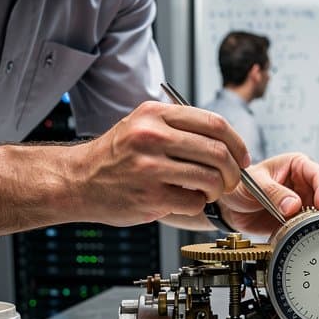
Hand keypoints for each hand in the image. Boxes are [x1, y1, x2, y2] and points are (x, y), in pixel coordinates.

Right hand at [72, 101, 248, 224]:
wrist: (77, 180)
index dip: (237, 143)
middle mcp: (152, 137)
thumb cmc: (114, 156)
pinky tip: (186, 200)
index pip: (214, 123)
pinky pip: (194, 201)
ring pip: (210, 178)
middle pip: (218, 152)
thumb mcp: (142, 125)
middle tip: (232, 180)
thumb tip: (226, 143)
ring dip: (217, 190)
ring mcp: (150, 167)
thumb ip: (179, 128)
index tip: (242, 156)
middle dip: (234, 171)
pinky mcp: (150, 196)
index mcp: (155, 114)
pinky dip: (198, 204)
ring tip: (208, 192)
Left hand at [219, 152, 318, 234]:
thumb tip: (294, 205)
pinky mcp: (303, 218)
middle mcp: (306, 182)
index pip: (317, 174)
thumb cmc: (242, 186)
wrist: (232, 207)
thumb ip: (274, 194)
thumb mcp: (255, 185)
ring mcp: (307, 200)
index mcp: (297, 165)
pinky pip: (318, 222)